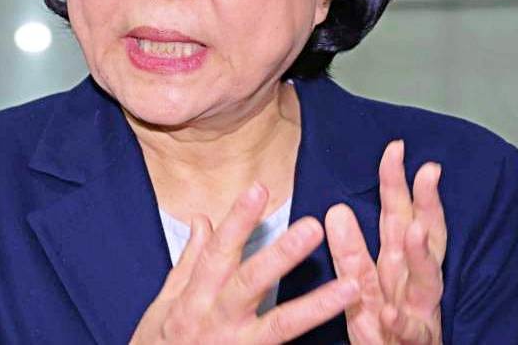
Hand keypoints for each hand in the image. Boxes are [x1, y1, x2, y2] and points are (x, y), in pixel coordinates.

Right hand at [131, 183, 359, 343]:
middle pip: (249, 284)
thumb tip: (203, 220)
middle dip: (281, 255)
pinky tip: (339, 334)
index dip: (238, 221)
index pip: (218, 253)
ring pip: (279, 326)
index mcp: (194, 299)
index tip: (258, 188)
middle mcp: (215, 321)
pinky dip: (307, 344)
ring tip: (351, 286)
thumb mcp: (166, 305)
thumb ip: (190, 263)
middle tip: (313, 227)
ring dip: (317, 306)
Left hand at [325, 140, 446, 343]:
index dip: (398, 183)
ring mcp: (418, 313)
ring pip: (427, 281)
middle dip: (427, 204)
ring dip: (422, 256)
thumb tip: (335, 210)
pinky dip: (404, 324)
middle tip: (427, 170)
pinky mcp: (413, 343)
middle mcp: (413, 284)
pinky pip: (410, 333)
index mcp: (399, 266)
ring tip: (413, 231)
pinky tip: (394, 314)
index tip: (394, 148)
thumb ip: (351, 253)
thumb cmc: (385, 334)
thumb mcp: (363, 288)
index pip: (401, 216)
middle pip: (423, 237)